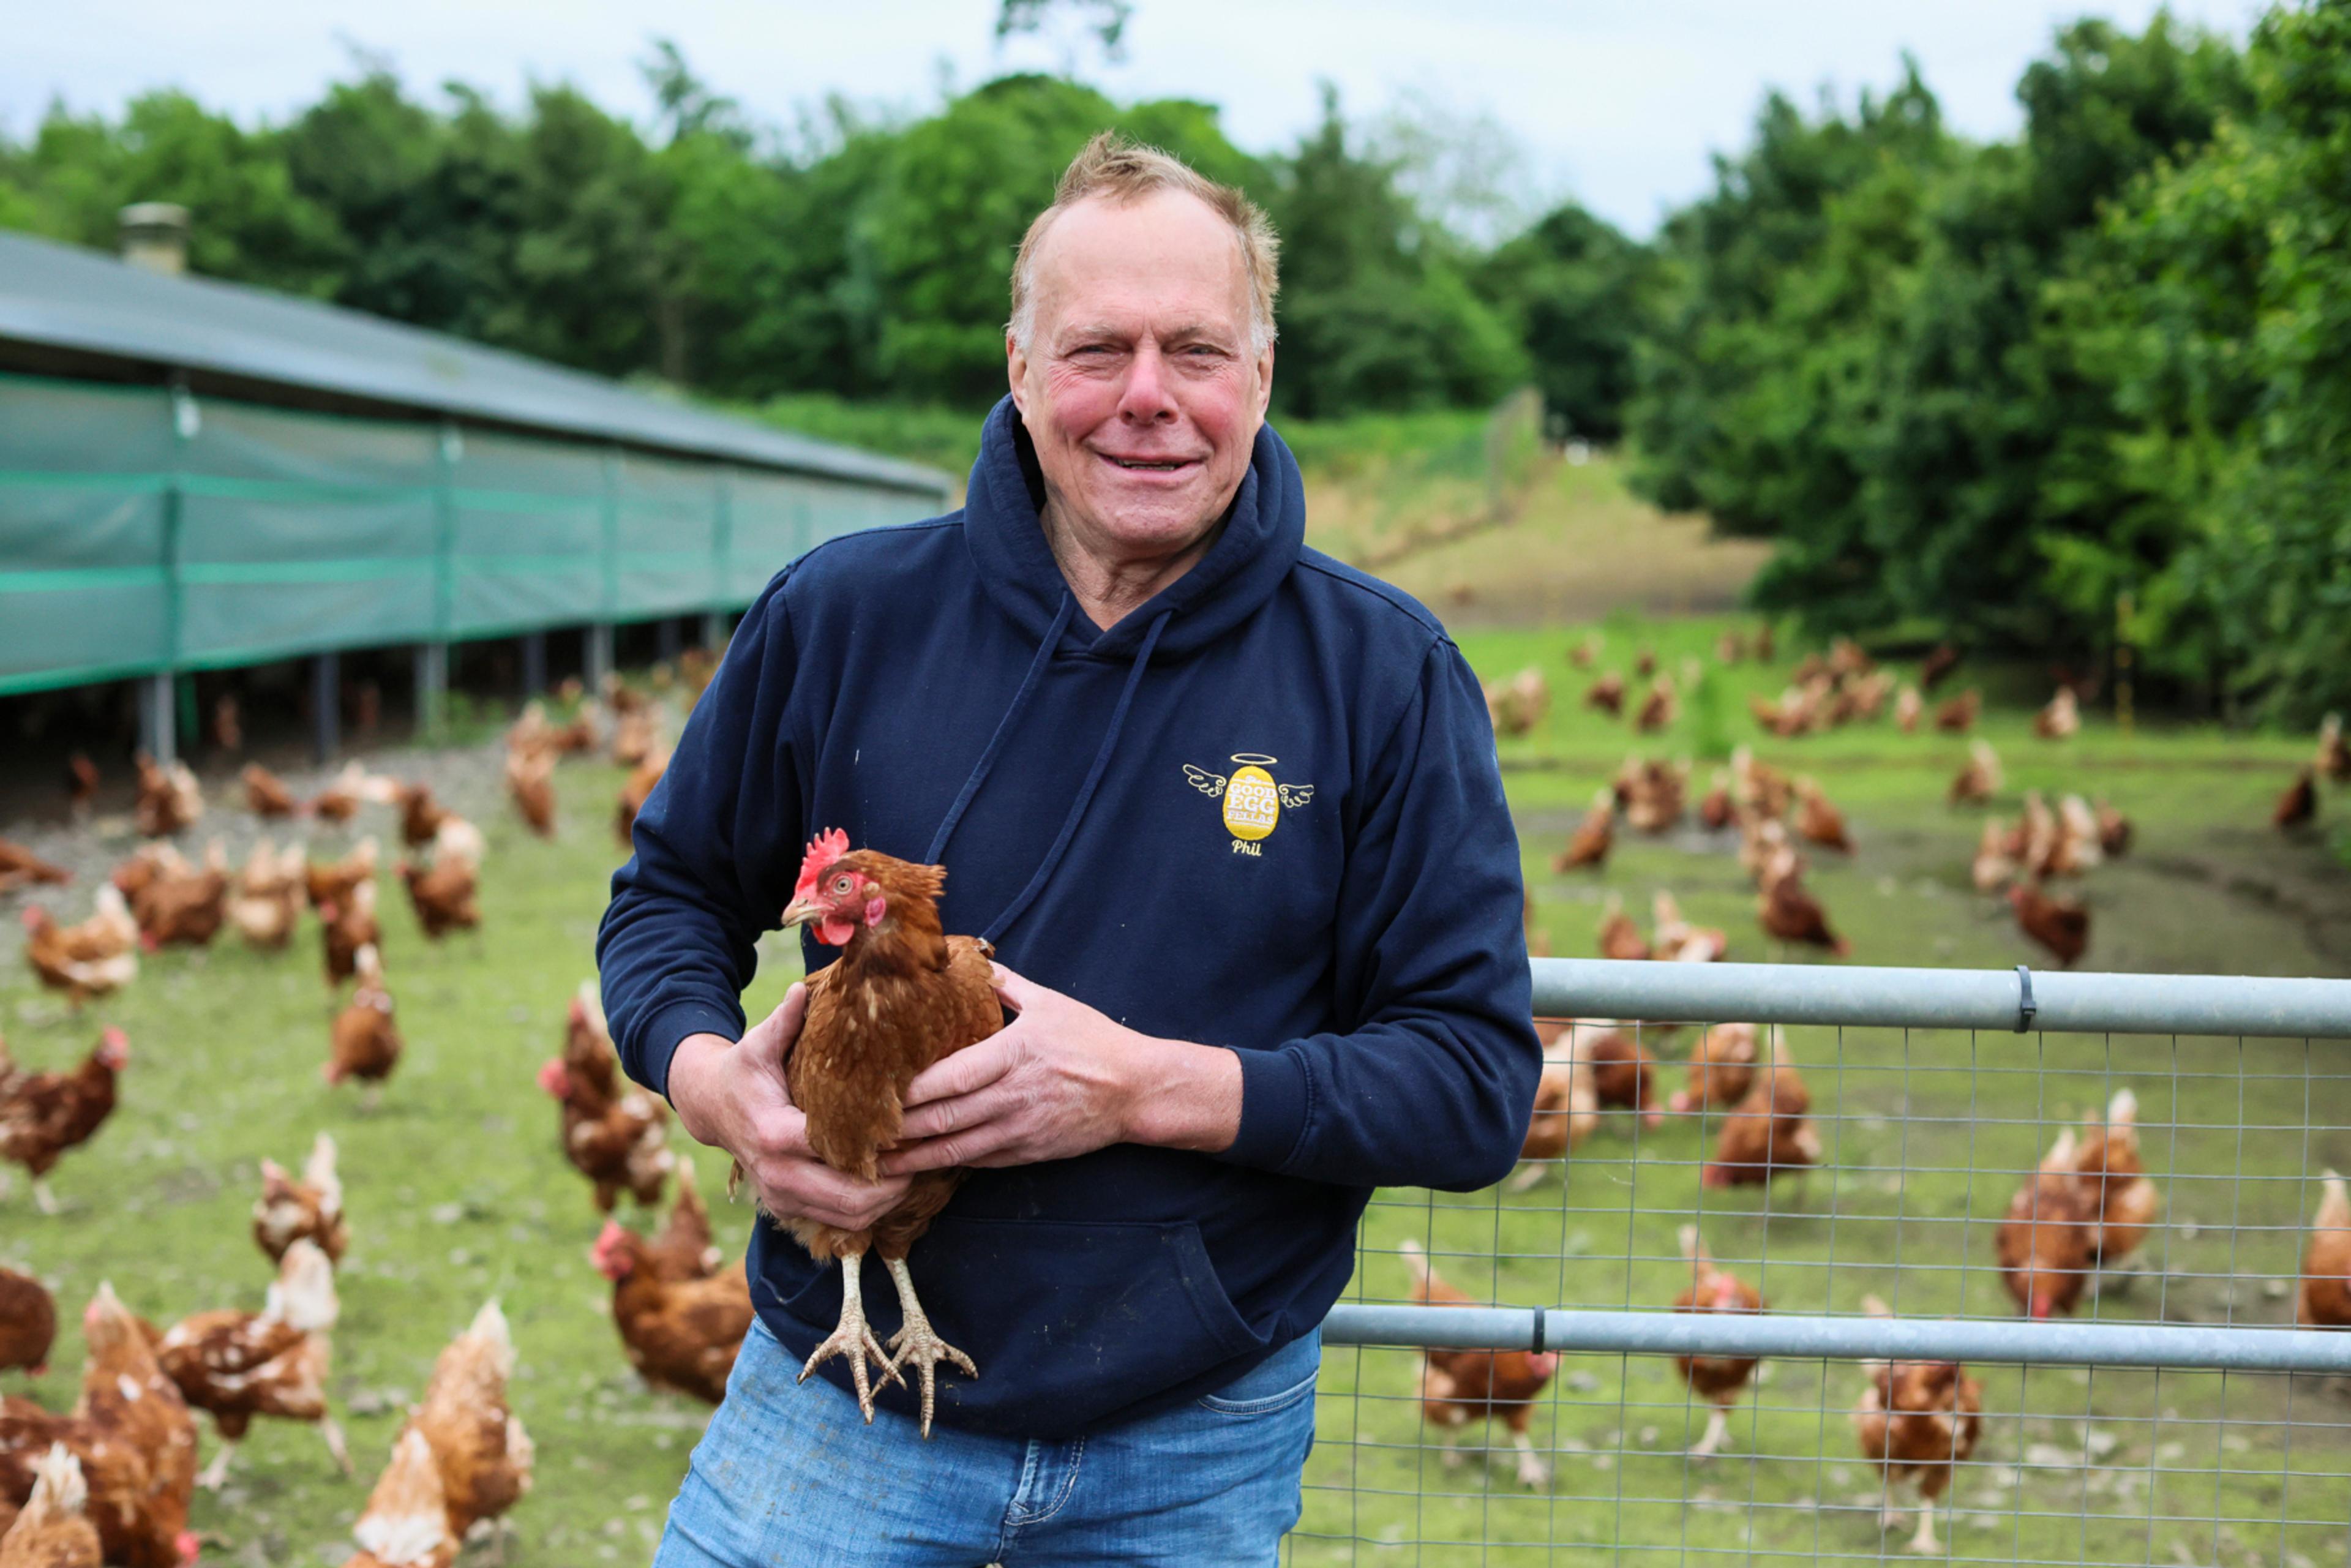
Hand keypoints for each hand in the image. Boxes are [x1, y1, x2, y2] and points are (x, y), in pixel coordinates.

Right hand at [665, 984, 910, 1231]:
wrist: (710, 1107)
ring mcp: (781, 1197)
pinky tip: (889, 1181)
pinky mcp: (786, 1208)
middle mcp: (777, 1174)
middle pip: (851, 1196)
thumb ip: (785, 1020)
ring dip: (888, 1199)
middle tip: (923, 1153)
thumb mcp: (759, 1043)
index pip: (838, 1151)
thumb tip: (803, 989)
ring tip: (912, 1166)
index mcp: (774, 1134)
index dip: (881, 1146)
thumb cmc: (743, 1070)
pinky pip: (840, 1221)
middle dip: (895, 1181)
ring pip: (851, 1217)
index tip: (911, 1128)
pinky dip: (870, 1208)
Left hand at [882, 964, 1240, 1174]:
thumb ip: (1007, 985)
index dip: (910, 1091)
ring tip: (875, 1162)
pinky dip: (945, 1165)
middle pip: (944, 1119)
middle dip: (898, 1130)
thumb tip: (974, 960)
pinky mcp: (1028, 1152)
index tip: (875, 1092)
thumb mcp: (1050, 1003)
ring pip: (956, 1150)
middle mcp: (1012, 1097)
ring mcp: (1020, 1130)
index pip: (951, 1077)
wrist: (1136, 1090)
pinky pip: (978, 1162)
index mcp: (1013, 1055)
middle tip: (857, 1133)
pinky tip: (919, 1167)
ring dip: (913, 1158)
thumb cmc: (1093, 1042)